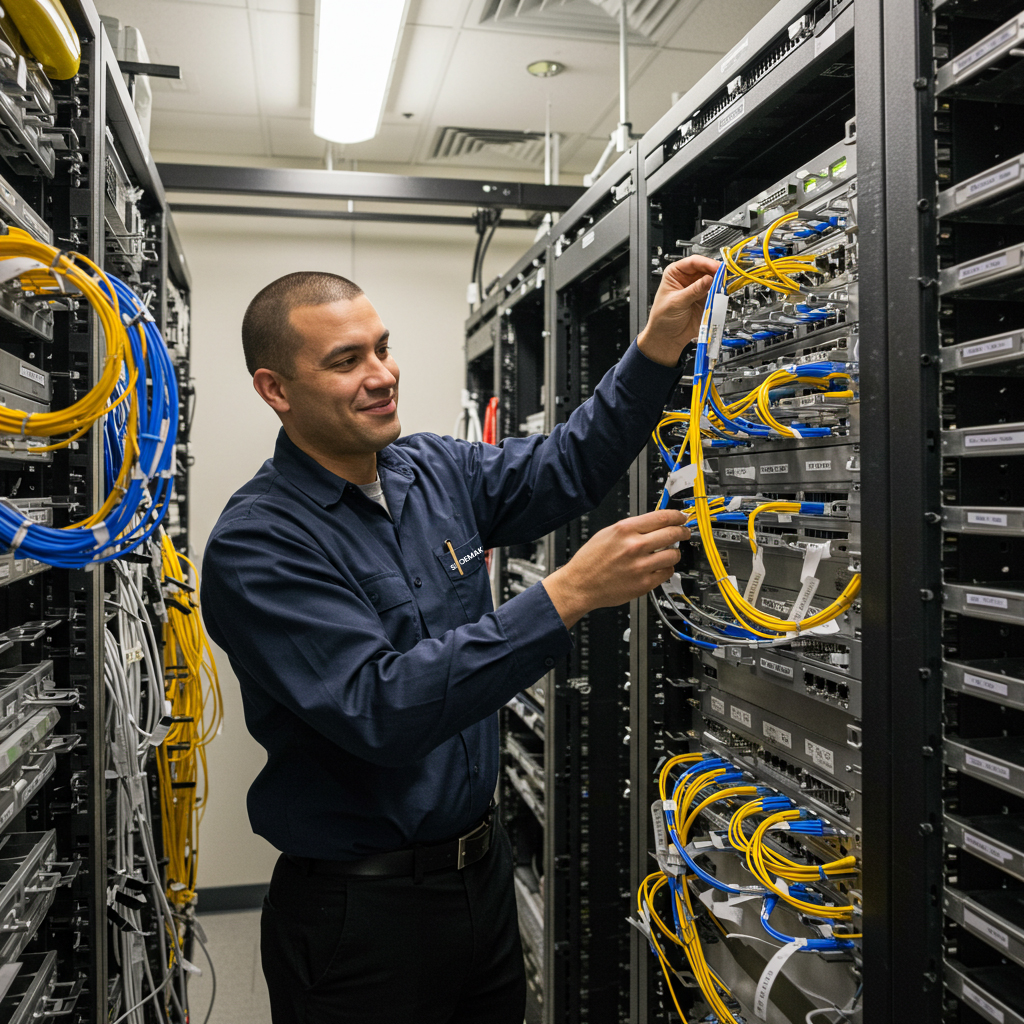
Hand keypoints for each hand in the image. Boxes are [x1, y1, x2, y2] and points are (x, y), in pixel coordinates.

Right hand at [542, 510, 690, 628]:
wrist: (580, 585)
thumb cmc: (590, 561)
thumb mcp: (607, 534)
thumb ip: (632, 528)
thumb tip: (655, 523)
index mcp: (624, 530)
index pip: (661, 517)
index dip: (677, 516)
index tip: (681, 517)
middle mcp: (634, 546)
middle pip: (672, 534)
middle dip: (682, 532)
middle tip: (684, 532)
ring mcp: (641, 566)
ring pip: (673, 555)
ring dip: (675, 553)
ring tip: (670, 553)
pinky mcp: (644, 584)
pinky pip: (667, 572)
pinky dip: (666, 569)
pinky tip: (658, 567)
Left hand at [637, 255, 720, 366]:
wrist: (667, 337)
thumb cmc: (662, 318)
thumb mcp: (677, 302)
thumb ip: (694, 290)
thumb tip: (709, 279)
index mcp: (675, 273)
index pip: (694, 262)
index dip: (706, 263)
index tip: (717, 268)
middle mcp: (688, 279)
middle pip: (706, 269)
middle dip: (716, 272)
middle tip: (724, 276)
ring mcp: (698, 289)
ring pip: (713, 280)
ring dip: (720, 283)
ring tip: (723, 286)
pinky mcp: (706, 299)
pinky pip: (716, 293)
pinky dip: (720, 293)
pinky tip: (721, 294)